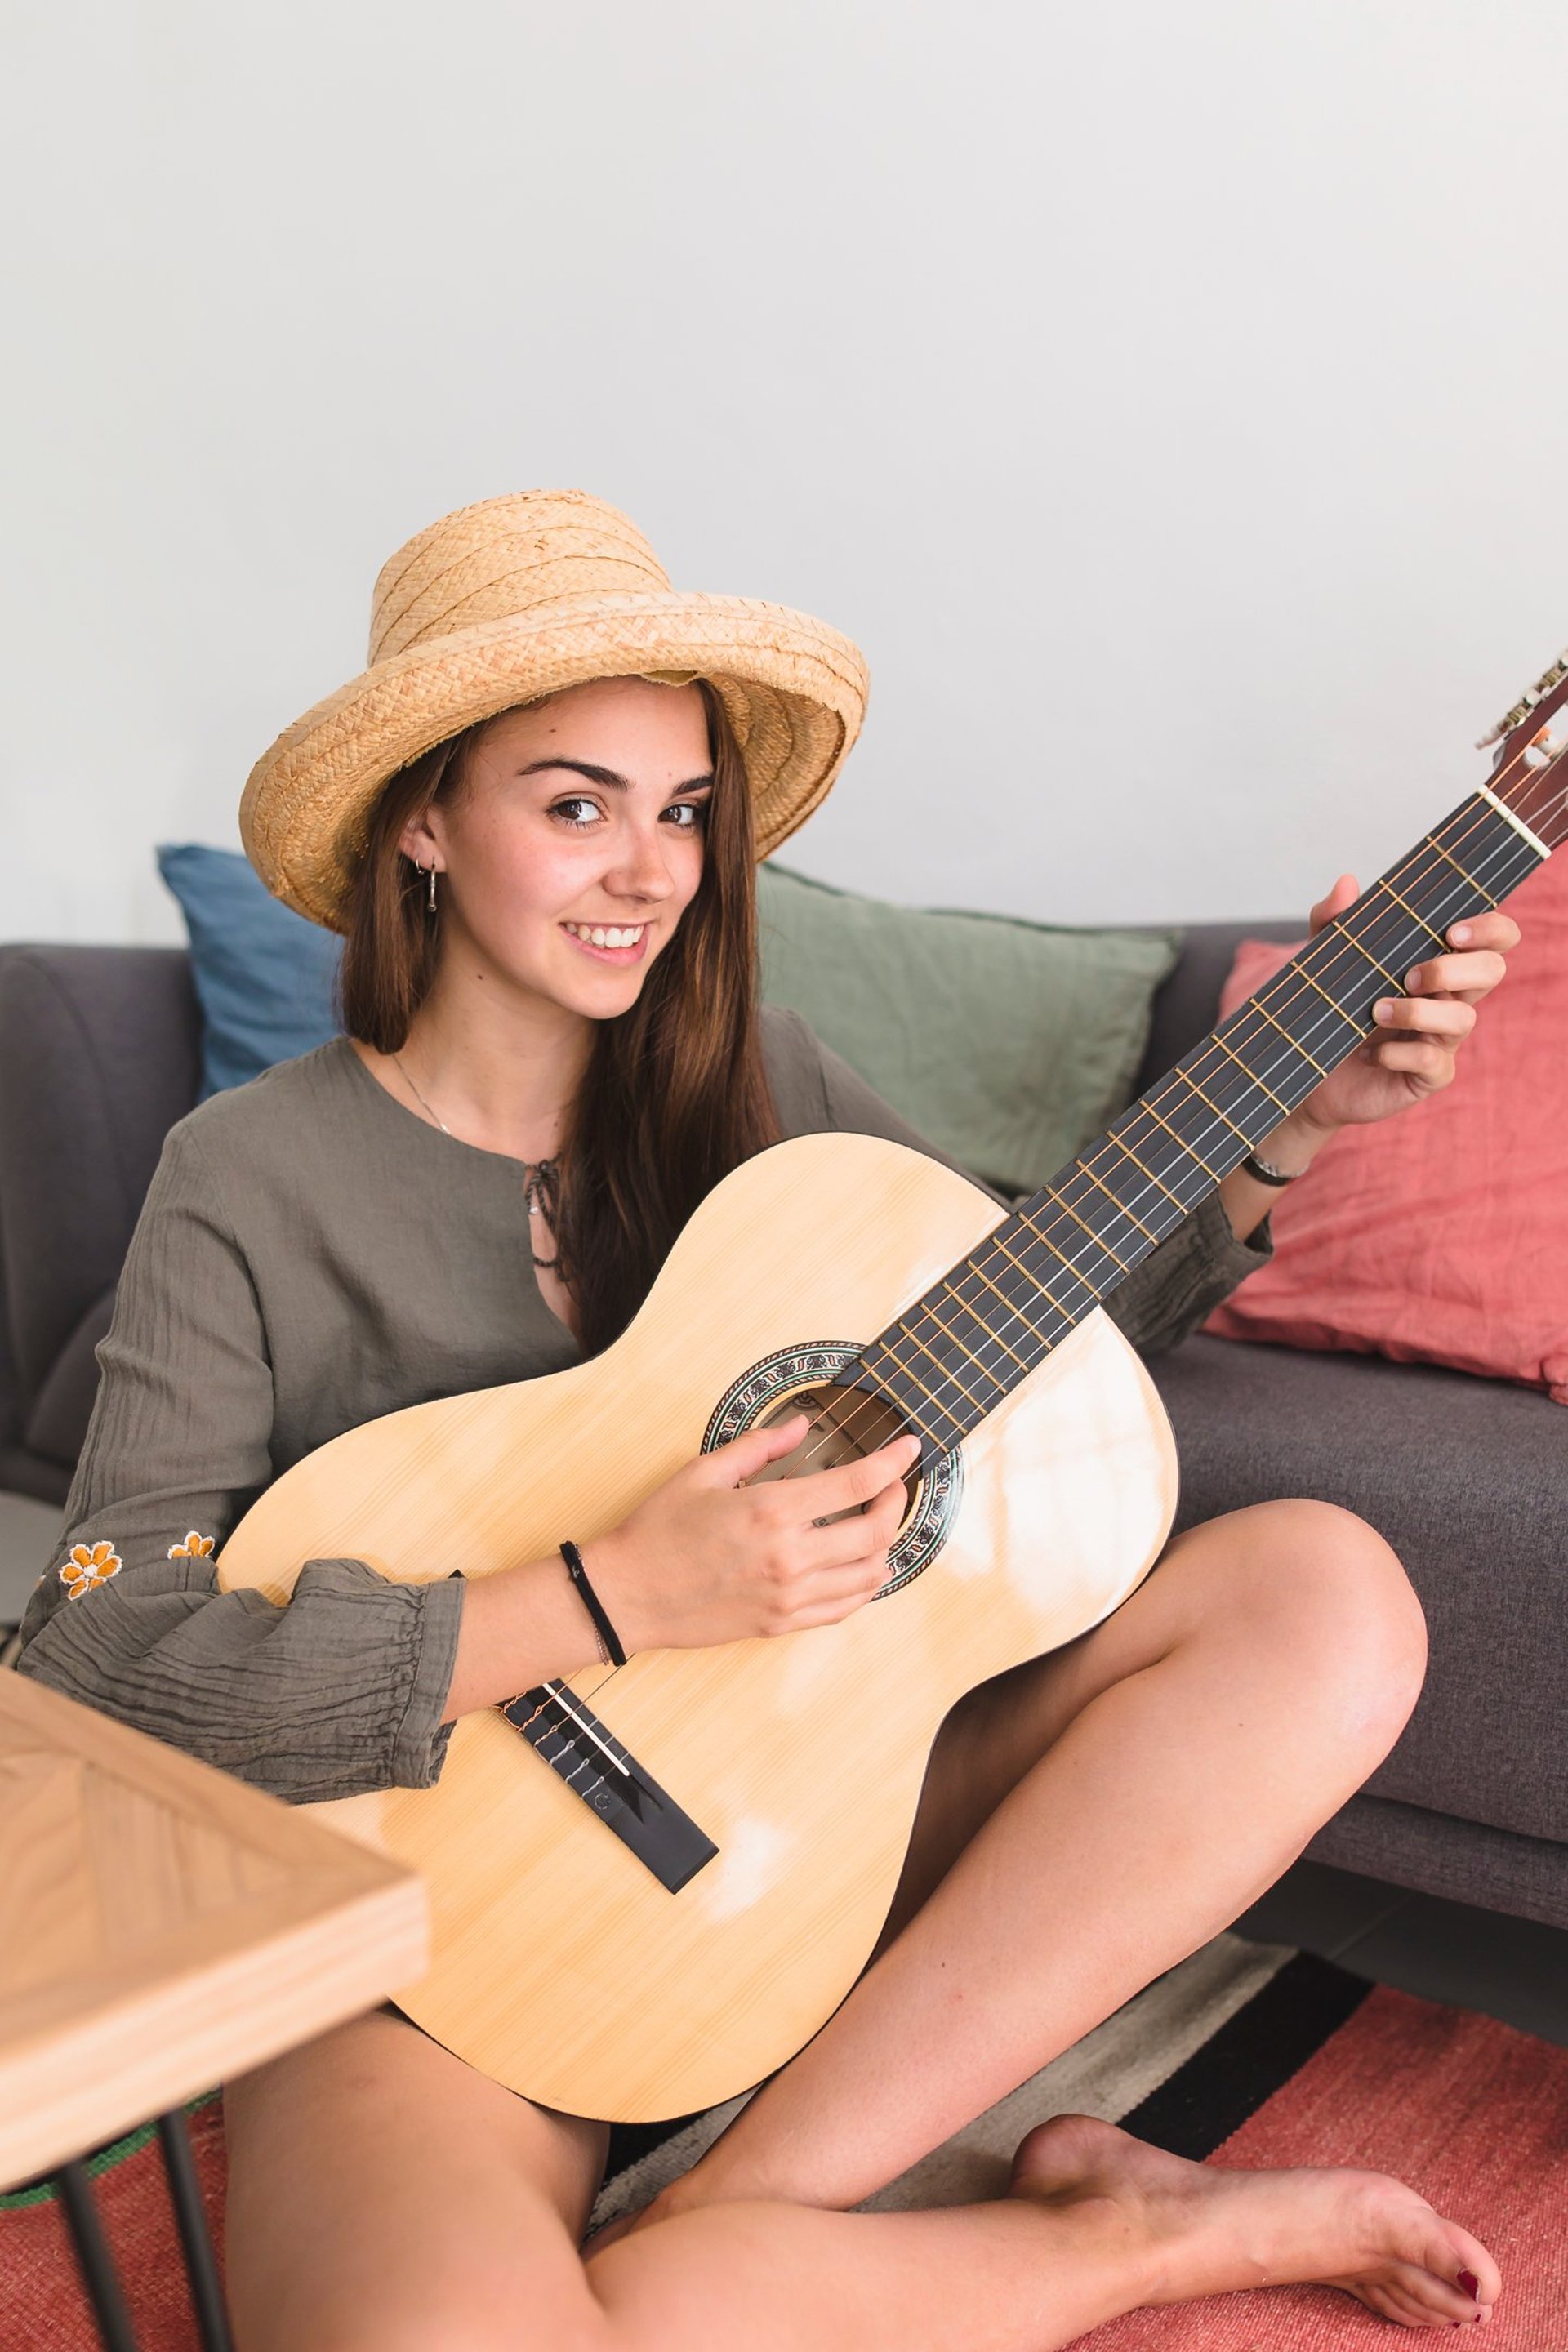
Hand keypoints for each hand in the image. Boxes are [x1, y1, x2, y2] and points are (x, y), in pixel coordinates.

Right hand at [584, 1411, 918, 1654]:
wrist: (626, 1595)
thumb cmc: (657, 1531)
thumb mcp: (702, 1472)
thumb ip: (758, 1446)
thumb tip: (800, 1425)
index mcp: (771, 1511)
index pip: (857, 1483)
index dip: (893, 1463)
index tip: (909, 1448)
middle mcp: (789, 1557)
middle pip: (876, 1532)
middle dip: (896, 1504)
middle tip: (892, 1486)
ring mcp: (788, 1597)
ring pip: (869, 1575)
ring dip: (885, 1546)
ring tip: (876, 1524)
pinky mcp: (781, 1624)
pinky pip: (844, 1608)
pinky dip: (863, 1585)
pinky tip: (858, 1566)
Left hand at [1281, 871, 1520, 1143]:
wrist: (1308, 1066)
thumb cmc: (1332, 1005)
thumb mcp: (1327, 960)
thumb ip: (1334, 922)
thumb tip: (1347, 881)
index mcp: (1440, 961)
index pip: (1494, 939)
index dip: (1490, 930)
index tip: (1452, 931)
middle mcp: (1451, 997)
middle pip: (1491, 971)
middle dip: (1454, 967)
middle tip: (1409, 975)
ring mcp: (1444, 1038)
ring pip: (1463, 1018)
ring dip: (1419, 1011)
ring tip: (1375, 1011)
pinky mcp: (1429, 1075)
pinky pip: (1433, 1062)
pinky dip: (1399, 1054)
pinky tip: (1367, 1053)